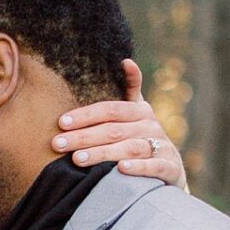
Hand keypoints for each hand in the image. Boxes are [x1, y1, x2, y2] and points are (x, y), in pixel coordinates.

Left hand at [50, 57, 186, 185]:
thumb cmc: (142, 139)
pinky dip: (138, 167)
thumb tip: (126, 60)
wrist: (171, 169)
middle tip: (58, 144)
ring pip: (130, 148)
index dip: (85, 115)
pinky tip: (121, 169)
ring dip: (103, 153)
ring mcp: (161, 146)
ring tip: (77, 159)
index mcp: (140, 110)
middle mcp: (151, 126)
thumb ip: (129, 90)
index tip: (61, 122)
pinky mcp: (170, 167)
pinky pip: (154, 166)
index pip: (110, 109)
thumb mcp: (136, 114)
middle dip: (83, 137)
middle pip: (114, 130)